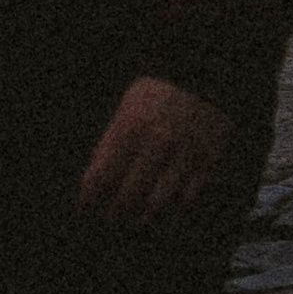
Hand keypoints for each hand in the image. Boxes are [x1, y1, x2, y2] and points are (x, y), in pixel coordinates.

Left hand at [77, 75, 235, 225]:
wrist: (206, 72)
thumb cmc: (160, 88)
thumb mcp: (127, 105)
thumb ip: (113, 137)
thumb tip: (96, 169)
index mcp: (129, 127)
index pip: (102, 174)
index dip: (90, 196)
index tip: (84, 207)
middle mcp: (155, 144)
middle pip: (128, 192)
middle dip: (114, 210)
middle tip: (108, 219)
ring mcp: (183, 154)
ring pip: (159, 199)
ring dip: (144, 215)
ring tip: (136, 221)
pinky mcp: (208, 159)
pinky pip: (190, 194)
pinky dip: (178, 205)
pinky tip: (170, 209)